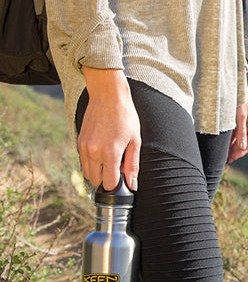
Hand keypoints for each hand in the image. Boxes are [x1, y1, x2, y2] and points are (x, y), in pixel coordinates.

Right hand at [77, 68, 140, 190]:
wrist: (108, 95)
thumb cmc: (125, 117)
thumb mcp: (135, 141)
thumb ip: (132, 165)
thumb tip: (132, 185)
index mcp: (110, 153)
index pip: (109, 184)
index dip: (117, 184)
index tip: (123, 178)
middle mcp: (94, 152)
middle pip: (96, 181)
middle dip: (106, 179)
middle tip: (117, 167)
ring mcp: (84, 147)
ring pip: (87, 173)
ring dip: (98, 172)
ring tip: (110, 159)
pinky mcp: (79, 141)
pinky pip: (83, 161)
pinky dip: (92, 163)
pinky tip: (102, 151)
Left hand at [228, 85, 247, 162]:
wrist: (233, 84)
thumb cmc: (238, 98)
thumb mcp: (240, 116)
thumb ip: (241, 132)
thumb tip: (242, 147)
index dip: (241, 153)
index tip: (231, 159)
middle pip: (244, 143)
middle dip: (236, 152)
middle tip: (226, 160)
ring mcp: (245, 124)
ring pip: (239, 140)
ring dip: (232, 147)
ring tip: (223, 156)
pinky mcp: (238, 121)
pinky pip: (234, 134)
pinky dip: (229, 140)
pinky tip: (223, 146)